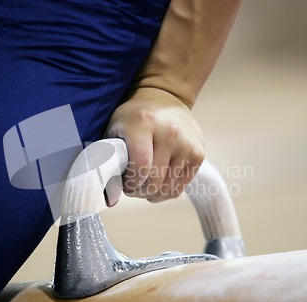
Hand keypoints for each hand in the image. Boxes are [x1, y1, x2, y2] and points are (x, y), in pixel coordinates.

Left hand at [104, 87, 205, 204]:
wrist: (164, 97)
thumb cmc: (134, 117)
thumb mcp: (114, 129)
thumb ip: (108, 159)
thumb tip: (109, 199)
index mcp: (144, 124)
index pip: (140, 167)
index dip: (130, 183)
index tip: (124, 181)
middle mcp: (170, 133)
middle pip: (154, 181)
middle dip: (139, 191)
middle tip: (132, 185)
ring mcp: (187, 144)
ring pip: (167, 188)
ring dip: (152, 193)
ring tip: (143, 184)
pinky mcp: (198, 154)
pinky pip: (179, 187)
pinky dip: (166, 192)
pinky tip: (157, 183)